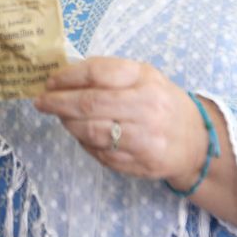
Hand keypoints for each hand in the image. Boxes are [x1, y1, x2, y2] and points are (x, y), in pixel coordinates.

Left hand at [32, 56, 201, 179]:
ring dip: (68, 124)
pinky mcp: (141, 163)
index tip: (50, 82)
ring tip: (61, 118)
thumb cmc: (161, 102)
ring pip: (91, 131)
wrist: (196, 140)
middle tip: (41, 102)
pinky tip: (82, 135)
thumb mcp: (143, 77)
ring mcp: (145, 138)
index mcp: (145, 79)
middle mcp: (147, 107)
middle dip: (58, 103)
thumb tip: (63, 77)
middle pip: (89, 104)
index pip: (97, 72)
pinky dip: (84, 143)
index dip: (67, 77)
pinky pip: (100, 153)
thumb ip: (108, 73)